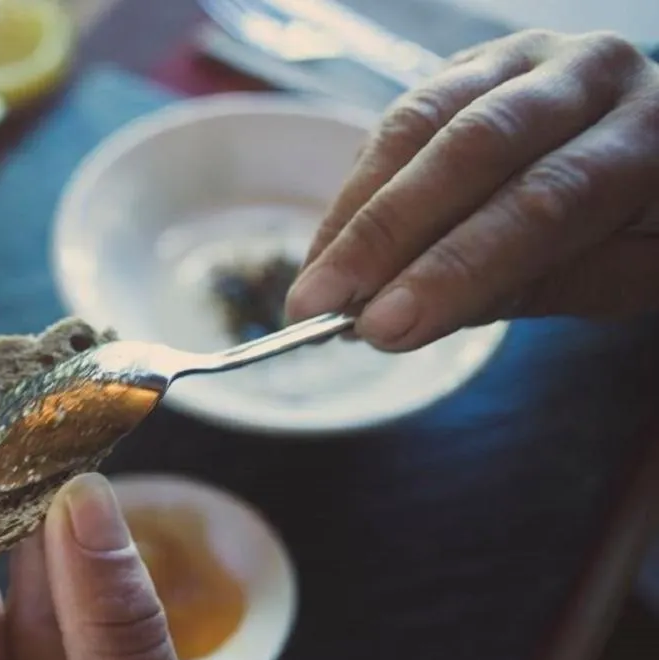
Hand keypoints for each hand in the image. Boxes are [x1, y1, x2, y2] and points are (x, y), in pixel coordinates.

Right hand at [285, 29, 658, 350]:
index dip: (453, 268)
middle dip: (383, 235)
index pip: (541, 203)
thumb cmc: (644, 228)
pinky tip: (330, 248)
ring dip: (352, 214)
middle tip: (319, 306)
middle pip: (469, 150)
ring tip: (309, 288)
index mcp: (648, 134)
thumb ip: (522, 290)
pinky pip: (397, 119)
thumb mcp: (618, 277)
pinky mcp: (470, 67)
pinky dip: (356, 190)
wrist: (653, 155)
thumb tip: (396, 321)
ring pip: (418, 123)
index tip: (382, 327)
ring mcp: (524, 58)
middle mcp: (588, 72)